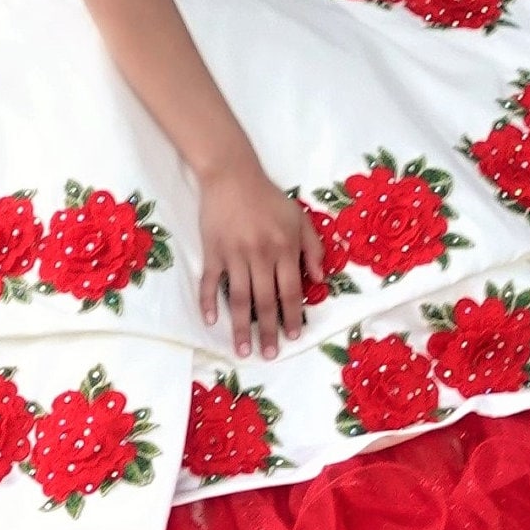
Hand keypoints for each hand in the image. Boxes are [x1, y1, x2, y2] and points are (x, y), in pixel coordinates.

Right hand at [197, 161, 324, 360]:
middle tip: (269, 355)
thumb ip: (313, 248)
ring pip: (239, 298)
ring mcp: (234, 255)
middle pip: (265, 301)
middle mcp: (261, 255)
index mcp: (284, 248)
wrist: (232, 175)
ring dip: (241, 327)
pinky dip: (209, 301)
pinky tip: (212, 320)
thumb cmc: (268, 198)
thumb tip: (319, 280)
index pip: (290, 291)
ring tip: (243, 350)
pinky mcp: (212, 251)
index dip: (292, 316)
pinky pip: (210, 281)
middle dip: (268, 331)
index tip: (293, 337)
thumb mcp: (300, 218)